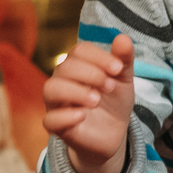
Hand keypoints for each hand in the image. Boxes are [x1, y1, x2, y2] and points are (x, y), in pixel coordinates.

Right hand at [42, 33, 134, 172]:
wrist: (114, 134)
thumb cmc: (114, 102)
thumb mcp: (123, 81)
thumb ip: (123, 61)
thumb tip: (123, 38)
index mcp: (78, 66)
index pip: (79, 51)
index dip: (98, 57)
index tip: (118, 68)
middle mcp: (63, 81)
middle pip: (65, 67)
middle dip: (90, 74)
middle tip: (110, 86)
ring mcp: (57, 104)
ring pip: (51, 89)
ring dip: (75, 92)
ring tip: (96, 100)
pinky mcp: (57, 126)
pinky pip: (49, 120)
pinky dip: (64, 116)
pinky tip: (83, 115)